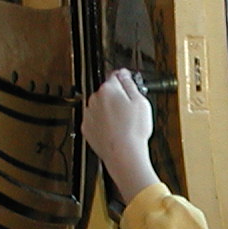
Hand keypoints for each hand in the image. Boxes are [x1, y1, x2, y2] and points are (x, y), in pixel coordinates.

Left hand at [82, 69, 160, 201]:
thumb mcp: (141, 102)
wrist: (123, 154)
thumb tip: (124, 74)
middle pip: (106, 93)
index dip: (123, 79)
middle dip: (116, 98)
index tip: (127, 82)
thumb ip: (130, 84)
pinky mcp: (87, 128)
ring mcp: (89, 114)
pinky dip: (102, 124)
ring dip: (108, 111)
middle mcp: (95, 99)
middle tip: (129, 110)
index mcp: (108, 90)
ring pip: (100, 107)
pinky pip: (95, 121)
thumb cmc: (133, 130)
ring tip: (122, 123)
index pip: (114, 76)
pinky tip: (114, 130)